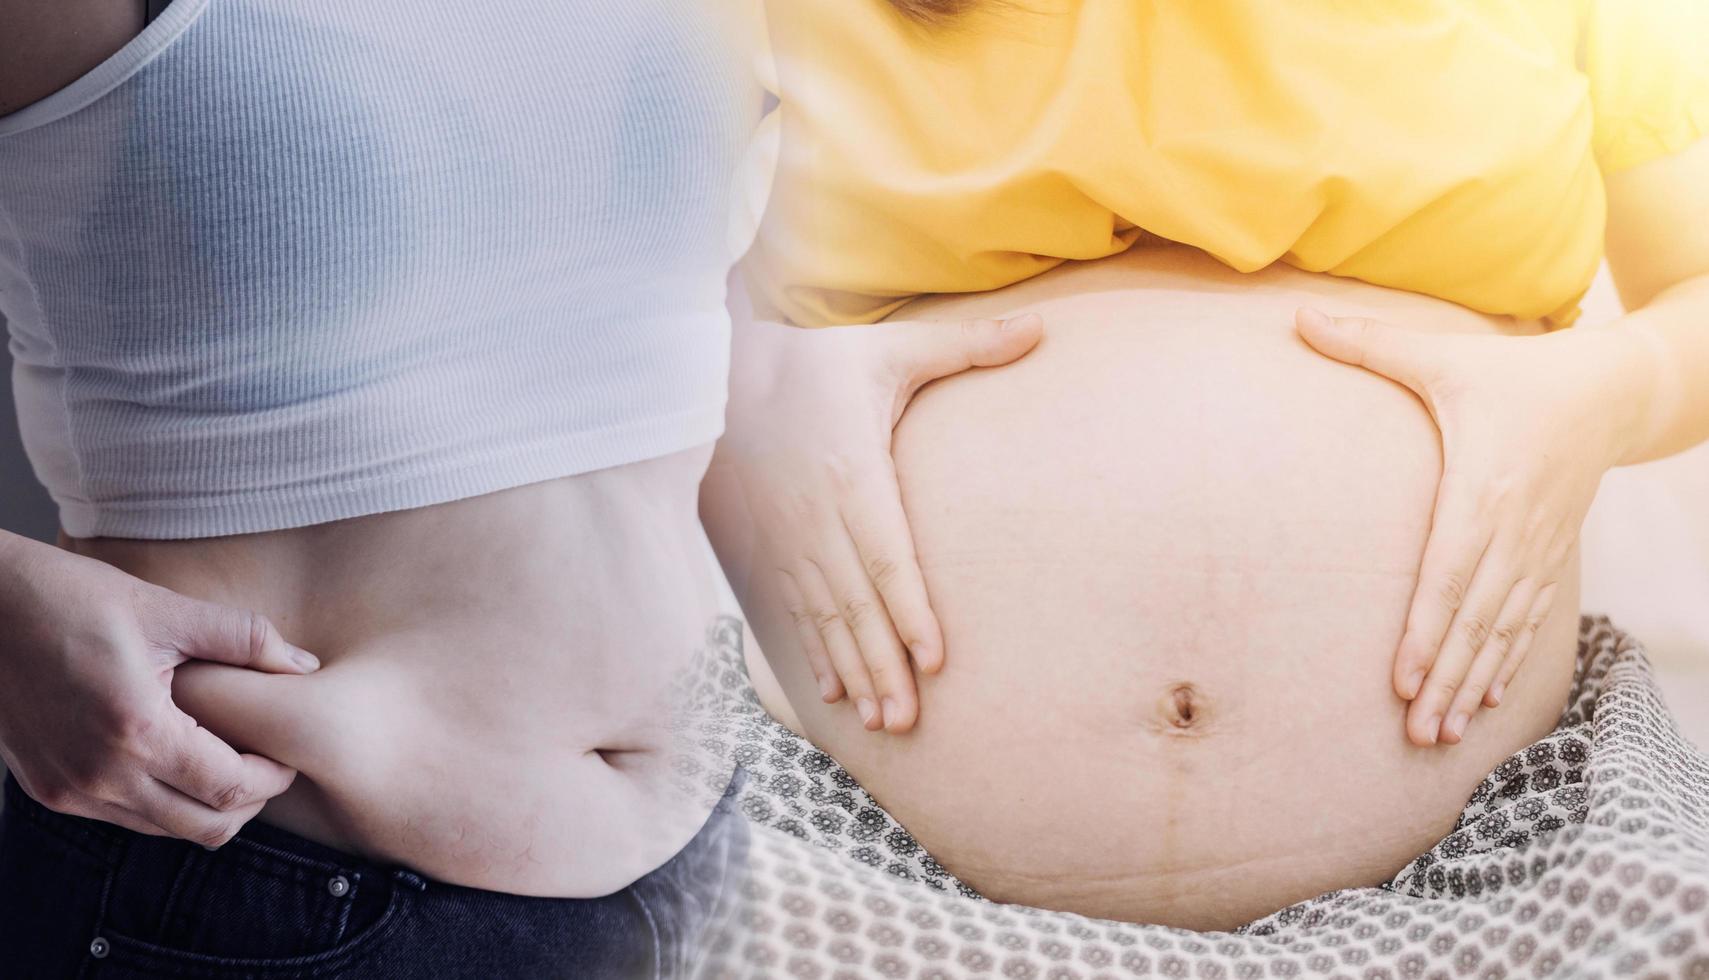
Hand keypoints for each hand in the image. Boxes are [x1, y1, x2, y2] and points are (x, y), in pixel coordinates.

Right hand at [0, 534, 320, 844]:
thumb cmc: (73, 598)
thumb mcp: (167, 608)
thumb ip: (246, 638)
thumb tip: (305, 665)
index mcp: (136, 731)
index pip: (230, 789)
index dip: (273, 778)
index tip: (288, 756)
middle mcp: (100, 775)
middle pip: (205, 826)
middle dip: (249, 802)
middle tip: (266, 764)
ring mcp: (70, 789)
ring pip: (165, 829)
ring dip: (205, 806)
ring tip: (226, 759)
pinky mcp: (49, 790)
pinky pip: (125, 817)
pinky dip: (162, 802)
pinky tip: (176, 758)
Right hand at [710, 313, 1043, 732]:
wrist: (726, 373)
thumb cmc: (821, 363)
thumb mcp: (892, 348)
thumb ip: (967, 346)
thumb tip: (1040, 328)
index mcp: (852, 471)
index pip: (886, 554)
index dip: (909, 610)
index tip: (934, 658)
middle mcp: (817, 516)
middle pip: (856, 603)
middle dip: (882, 665)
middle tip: (909, 720)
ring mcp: (789, 538)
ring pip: (826, 618)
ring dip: (853, 672)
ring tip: (881, 721)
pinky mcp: (771, 549)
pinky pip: (796, 612)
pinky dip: (815, 654)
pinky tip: (833, 695)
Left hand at [1295, 308, 1649, 745]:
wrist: (1609, 389)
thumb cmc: (1514, 373)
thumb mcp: (1443, 354)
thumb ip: (1368, 343)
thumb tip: (1294, 315)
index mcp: (1485, 484)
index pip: (1450, 572)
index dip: (1428, 629)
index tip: (1403, 678)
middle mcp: (1516, 529)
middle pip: (1478, 618)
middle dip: (1447, 678)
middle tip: (1416, 733)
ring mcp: (1540, 548)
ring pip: (1504, 631)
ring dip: (1474, 685)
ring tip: (1441, 734)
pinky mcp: (1552, 557)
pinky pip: (1530, 623)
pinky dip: (1508, 666)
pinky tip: (1486, 704)